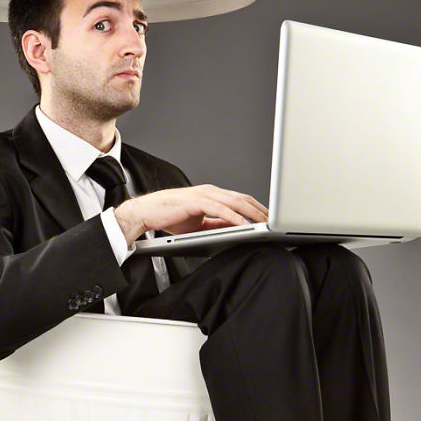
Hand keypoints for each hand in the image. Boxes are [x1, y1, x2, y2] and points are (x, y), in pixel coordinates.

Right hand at [114, 185, 268, 245]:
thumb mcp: (200, 223)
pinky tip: (242, 224)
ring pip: (234, 201)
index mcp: (212, 195)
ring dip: (250, 212)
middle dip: (260, 210)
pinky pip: (218, 209)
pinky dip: (232, 216)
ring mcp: (203, 194)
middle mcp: (210, 191)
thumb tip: (236, 229)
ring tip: (263, 222)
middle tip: (273, 220)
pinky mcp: (195, 201)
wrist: (147, 213)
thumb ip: (217, 224)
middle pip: (242, 199)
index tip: (269, 218)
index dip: (257, 208)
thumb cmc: (170, 216)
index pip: (240, 200)